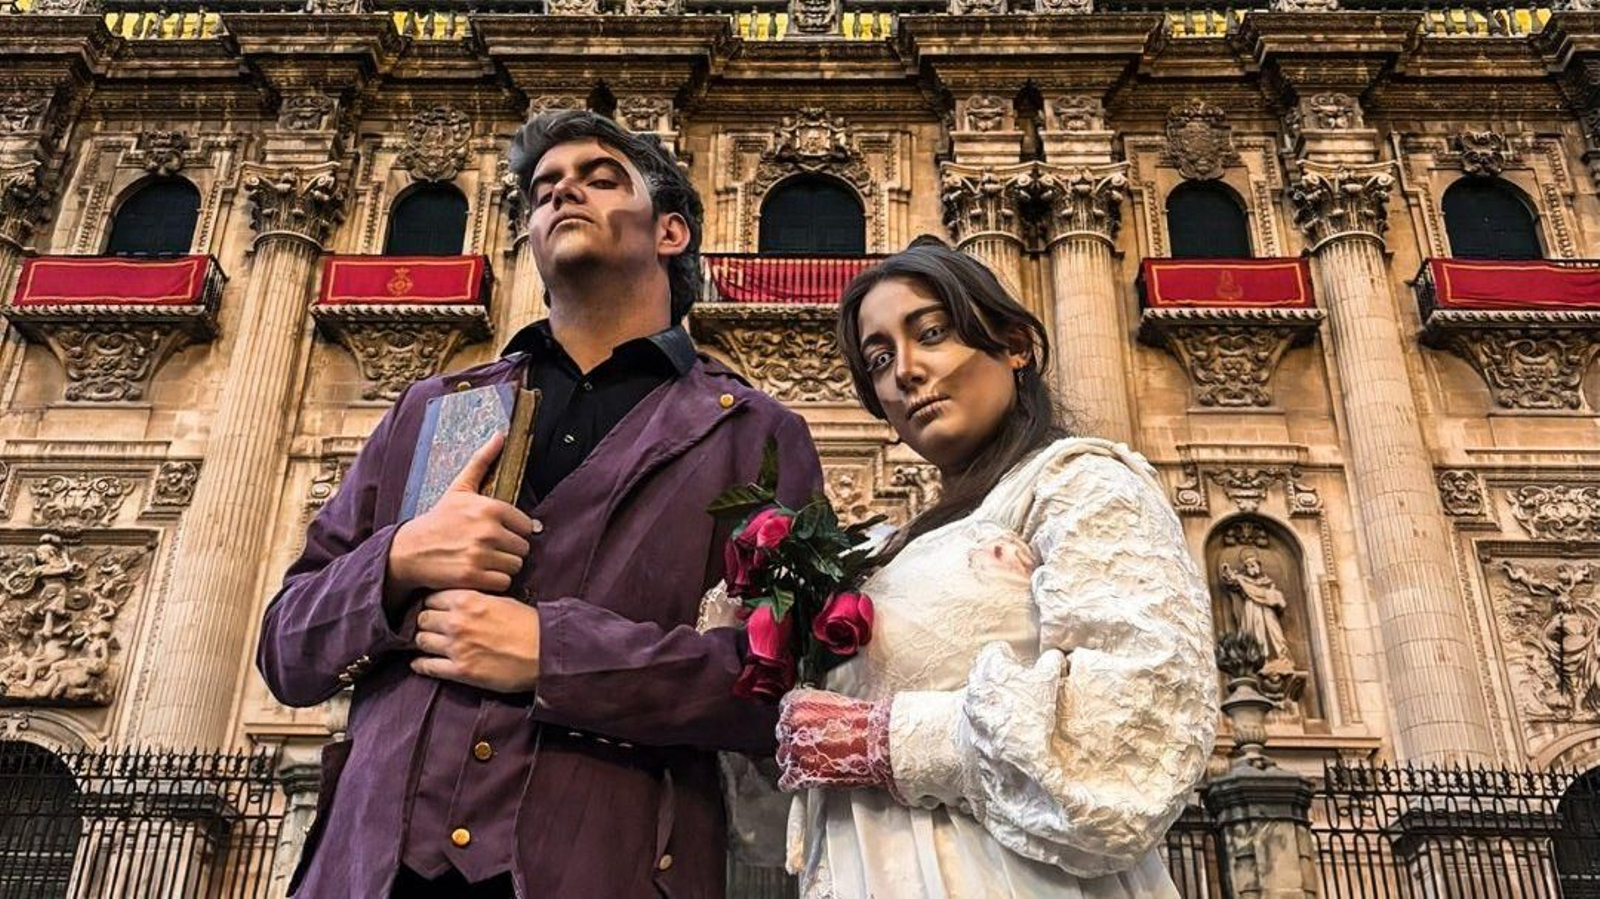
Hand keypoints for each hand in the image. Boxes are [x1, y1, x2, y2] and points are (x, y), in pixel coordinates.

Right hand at [387, 432, 535, 596]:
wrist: (409, 550)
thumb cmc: (438, 519)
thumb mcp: (460, 488)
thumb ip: (482, 461)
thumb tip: (500, 435)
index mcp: (489, 507)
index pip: (526, 525)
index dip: (514, 531)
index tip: (498, 533)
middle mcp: (487, 530)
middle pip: (523, 548)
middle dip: (510, 550)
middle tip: (491, 549)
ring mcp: (480, 554)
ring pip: (515, 566)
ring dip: (504, 567)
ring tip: (485, 561)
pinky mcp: (473, 576)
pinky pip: (503, 582)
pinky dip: (495, 582)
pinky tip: (480, 574)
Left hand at [410, 589, 540, 692]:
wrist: (545, 652)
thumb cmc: (529, 625)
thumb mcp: (501, 600)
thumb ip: (475, 599)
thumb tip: (461, 602)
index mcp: (468, 599)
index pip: (432, 597)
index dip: (432, 603)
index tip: (435, 608)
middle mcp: (457, 621)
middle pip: (422, 618)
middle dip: (425, 621)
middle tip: (430, 627)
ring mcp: (456, 647)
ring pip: (421, 640)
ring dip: (423, 642)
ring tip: (428, 644)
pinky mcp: (460, 670)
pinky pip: (428, 666)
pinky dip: (420, 665)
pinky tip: (419, 663)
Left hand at [775, 689, 896, 795]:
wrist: (877, 742)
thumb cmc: (863, 722)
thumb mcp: (835, 703)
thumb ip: (814, 711)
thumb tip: (811, 720)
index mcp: (797, 704)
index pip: (785, 711)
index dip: (798, 721)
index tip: (807, 727)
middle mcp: (790, 725)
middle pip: (784, 735)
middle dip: (797, 741)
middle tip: (815, 746)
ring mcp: (794, 750)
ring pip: (783, 758)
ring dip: (795, 761)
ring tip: (814, 763)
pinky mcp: (800, 774)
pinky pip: (786, 782)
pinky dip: (795, 782)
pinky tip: (808, 779)